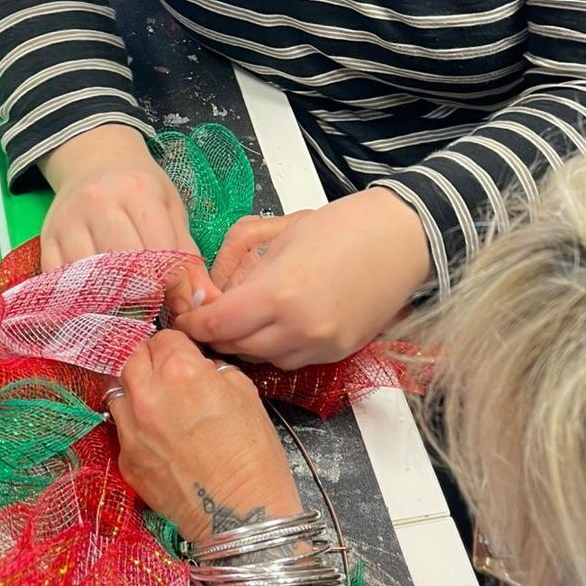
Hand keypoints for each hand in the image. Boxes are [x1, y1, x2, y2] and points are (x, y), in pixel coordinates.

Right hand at [39, 124, 214, 310]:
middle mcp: (98, 203)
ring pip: (89, 277)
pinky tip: (97, 303)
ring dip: (110, 301)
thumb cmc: (141, 188)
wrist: (94, 161)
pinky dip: (80, 299)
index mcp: (137, 192)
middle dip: (141, 294)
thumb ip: (187, 256)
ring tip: (126, 307)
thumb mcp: (171, 209)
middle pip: (122, 266)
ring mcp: (68, 222)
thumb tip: (200, 303)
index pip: (157, 251)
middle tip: (151, 306)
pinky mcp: (47, 240)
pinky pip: (61, 282)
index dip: (170, 283)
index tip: (175, 297)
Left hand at [107, 331, 300, 542]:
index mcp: (181, 372)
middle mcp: (148, 395)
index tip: (184, 355)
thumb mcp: (246, 393)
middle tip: (167, 373)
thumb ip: (214, 370)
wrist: (241, 515)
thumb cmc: (254, 453)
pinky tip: (156, 435)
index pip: (164, 338)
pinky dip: (134, 424)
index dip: (177, 345)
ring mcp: (131, 430)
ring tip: (155, 401)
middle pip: (133, 359)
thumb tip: (200, 368)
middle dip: (150, 360)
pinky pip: (121, 429)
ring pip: (117, 391)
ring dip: (134, 389)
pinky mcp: (125, 460)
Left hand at [176, 188, 430, 368]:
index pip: (217, 326)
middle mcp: (298, 329)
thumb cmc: (342, 226)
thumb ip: (238, 268)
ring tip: (245, 319)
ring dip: (247, 344)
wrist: (403, 238)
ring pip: (264, 360)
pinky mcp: (339, 353)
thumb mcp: (277, 234)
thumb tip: (210, 294)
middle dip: (217, 335)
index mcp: (278, 293)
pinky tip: (280, 323)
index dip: (193, 324)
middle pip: (236, 348)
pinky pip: (293, 359)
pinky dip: (278, 347)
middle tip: (208, 318)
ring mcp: (321, 345)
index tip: (183, 318)